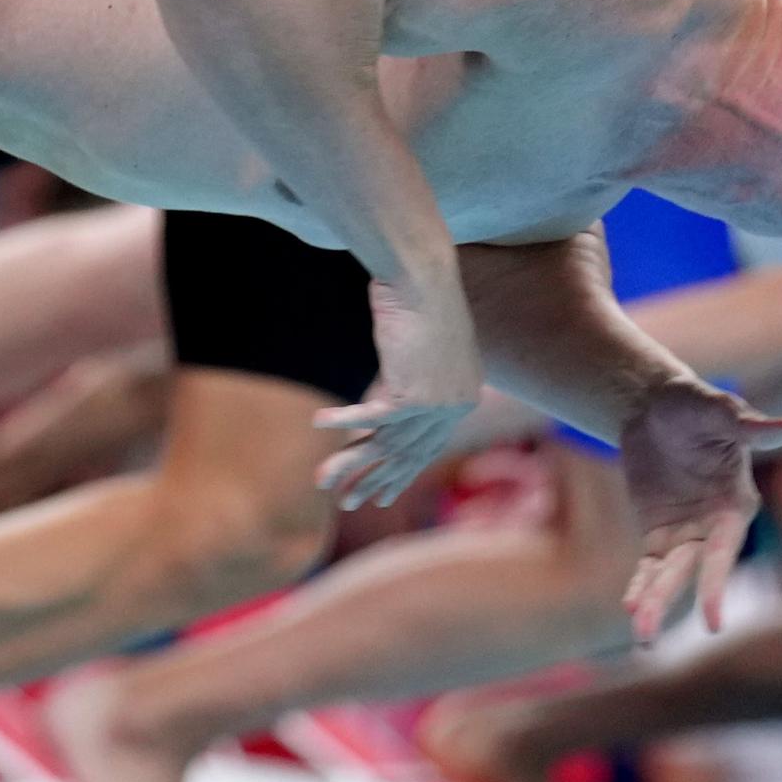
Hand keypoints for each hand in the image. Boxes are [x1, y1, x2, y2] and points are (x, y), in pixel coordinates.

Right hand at [316, 281, 482, 505]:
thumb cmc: (425, 298)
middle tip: (349, 504)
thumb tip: (403, 385)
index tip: (383, 493)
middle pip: (406, 453)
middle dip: (375, 480)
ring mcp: (436, 405)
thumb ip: (419, 372)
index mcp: (464, 396)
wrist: (426, 277)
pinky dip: (342, 421)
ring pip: (384, 443)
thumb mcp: (428, 341)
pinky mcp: (412, 396)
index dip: (402, 473)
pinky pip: (368, 418)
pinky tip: (317, 424)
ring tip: (323, 482)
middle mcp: (455, 407)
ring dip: (350, 463)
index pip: (429, 447)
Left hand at [612, 377, 781, 636]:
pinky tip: (630, 608)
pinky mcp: (659, 531)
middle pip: (693, 570)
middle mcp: (714, 524)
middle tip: (648, 634)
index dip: (717, 585)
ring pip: (670, 573)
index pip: (725, 552)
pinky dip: (641, 584)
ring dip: (654, 600)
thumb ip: (746, 424)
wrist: (657, 406)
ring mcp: (686, 530)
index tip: (712, 623)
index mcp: (735, 504)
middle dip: (670, 599)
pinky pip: (650, 565)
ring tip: (640, 634)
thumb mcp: (717, 410)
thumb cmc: (695, 404)